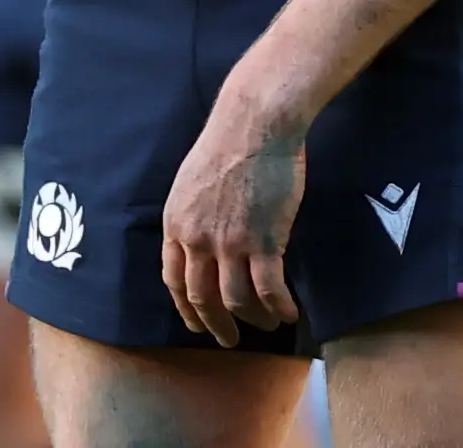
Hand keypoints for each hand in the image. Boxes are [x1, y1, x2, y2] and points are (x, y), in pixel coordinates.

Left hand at [161, 89, 305, 346]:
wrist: (255, 122)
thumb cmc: (228, 143)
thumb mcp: (191, 182)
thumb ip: (193, 216)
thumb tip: (202, 242)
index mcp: (176, 223)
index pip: (173, 279)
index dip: (187, 307)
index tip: (198, 322)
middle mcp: (197, 238)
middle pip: (202, 298)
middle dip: (216, 325)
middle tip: (230, 339)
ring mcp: (229, 242)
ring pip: (236, 300)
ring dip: (253, 320)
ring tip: (268, 325)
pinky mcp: (263, 240)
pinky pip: (269, 289)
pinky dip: (279, 308)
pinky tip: (289, 313)